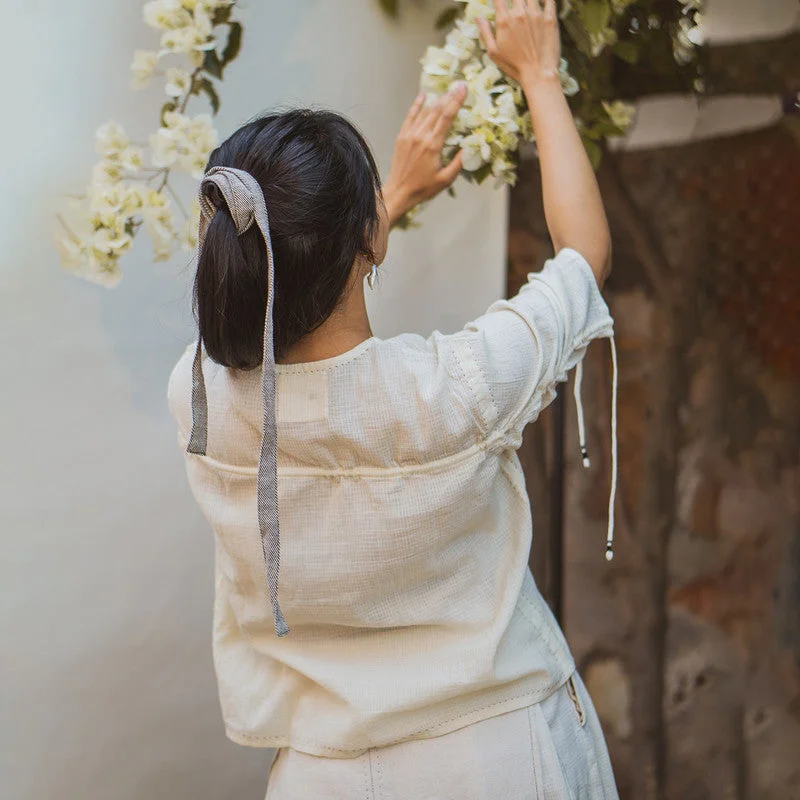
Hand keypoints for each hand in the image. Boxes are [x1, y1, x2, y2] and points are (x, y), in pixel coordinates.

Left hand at [382, 84, 467, 224]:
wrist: (399, 192)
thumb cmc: (423, 188)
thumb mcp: (446, 179)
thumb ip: (459, 162)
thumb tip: (470, 147)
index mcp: (432, 146)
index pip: (447, 117)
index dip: (456, 101)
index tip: (464, 89)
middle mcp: (420, 136)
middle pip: (437, 110)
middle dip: (449, 96)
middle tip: (459, 85)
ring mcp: (409, 135)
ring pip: (425, 112)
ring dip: (437, 100)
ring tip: (447, 90)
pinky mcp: (402, 137)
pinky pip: (410, 116)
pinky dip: (417, 105)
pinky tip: (423, 96)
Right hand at [477, 0, 561, 84]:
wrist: (538, 74)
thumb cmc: (514, 66)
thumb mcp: (494, 53)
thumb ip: (486, 33)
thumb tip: (479, 17)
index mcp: (504, 21)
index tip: (498, 1)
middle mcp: (520, 14)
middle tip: (515, 6)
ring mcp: (537, 15)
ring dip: (527, 0)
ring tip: (526, 5)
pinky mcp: (550, 19)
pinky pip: (549, 0)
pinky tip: (542, 2)